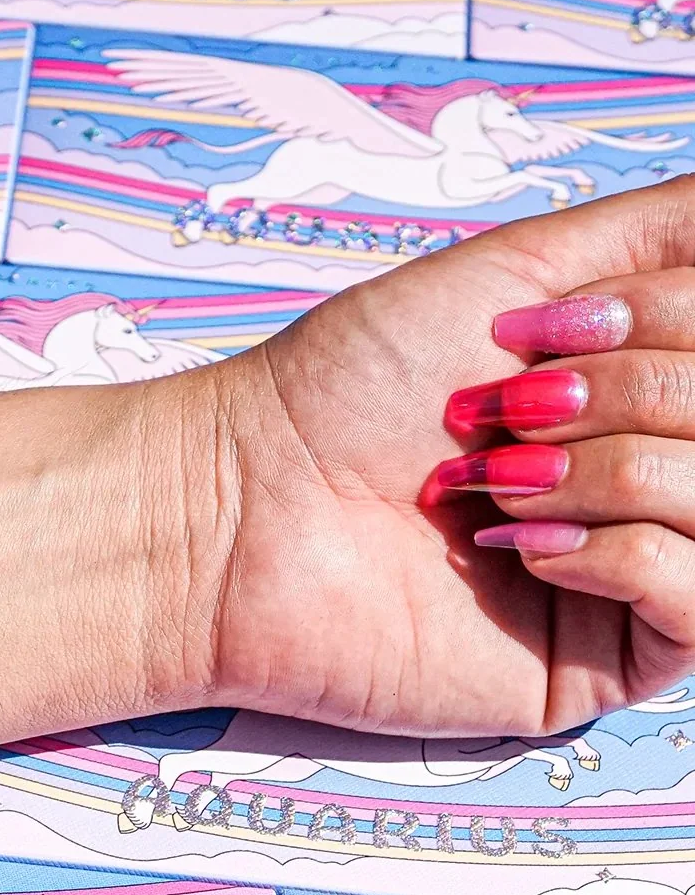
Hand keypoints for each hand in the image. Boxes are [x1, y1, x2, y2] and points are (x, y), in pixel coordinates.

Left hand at [170, 176, 694, 736]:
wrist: (242, 506)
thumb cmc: (347, 390)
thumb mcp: (518, 269)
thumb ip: (664, 232)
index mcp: (643, 389)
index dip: (667, 318)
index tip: (541, 329)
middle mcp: (652, 476)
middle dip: (629, 392)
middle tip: (501, 412)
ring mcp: (638, 573)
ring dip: (612, 471)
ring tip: (492, 482)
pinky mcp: (607, 662)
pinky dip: (621, 553)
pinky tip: (516, 547)